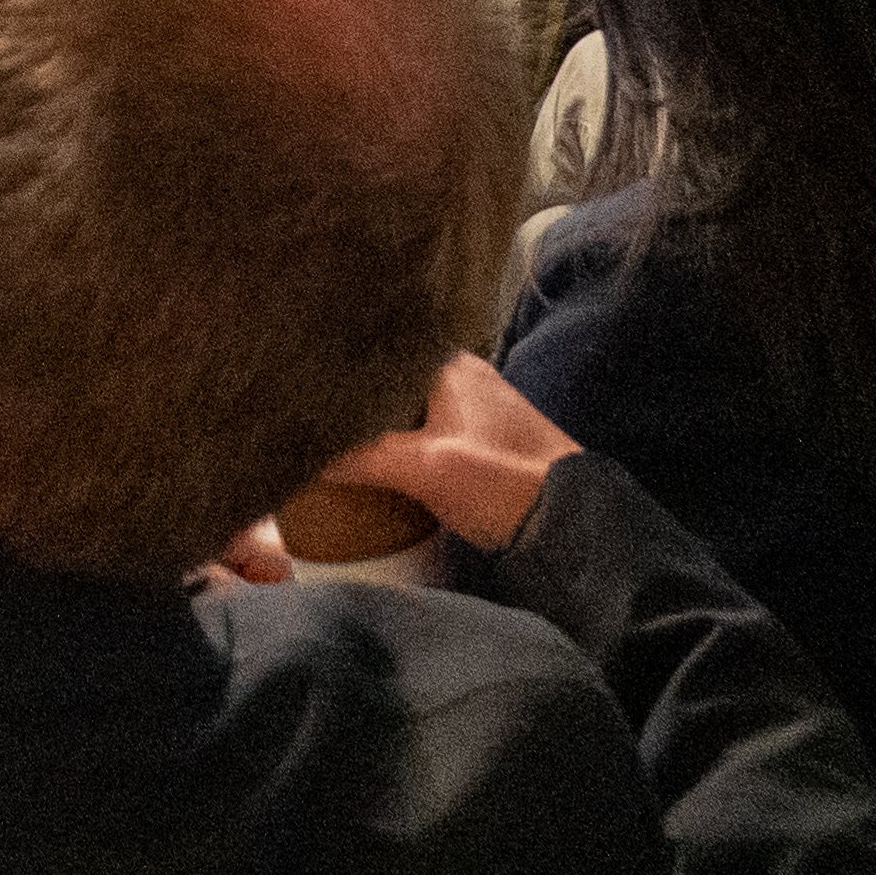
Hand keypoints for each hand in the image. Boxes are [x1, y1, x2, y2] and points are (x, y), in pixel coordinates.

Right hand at [303, 351, 576, 557]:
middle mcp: (463, 376)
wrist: (574, 525)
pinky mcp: (482, 443)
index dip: (341, 364)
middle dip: (355, 396)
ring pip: (409, 407)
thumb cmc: (504, 481)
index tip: (301, 377)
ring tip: (330, 433)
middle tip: (307, 409)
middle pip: (392, 379)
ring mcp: (476, 410)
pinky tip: (376, 459)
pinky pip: (426, 430)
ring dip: (378, 422)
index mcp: (450, 363)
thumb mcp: (426, 469)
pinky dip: (400, 441)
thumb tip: (304, 453)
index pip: (380, 348)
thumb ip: (364, 456)